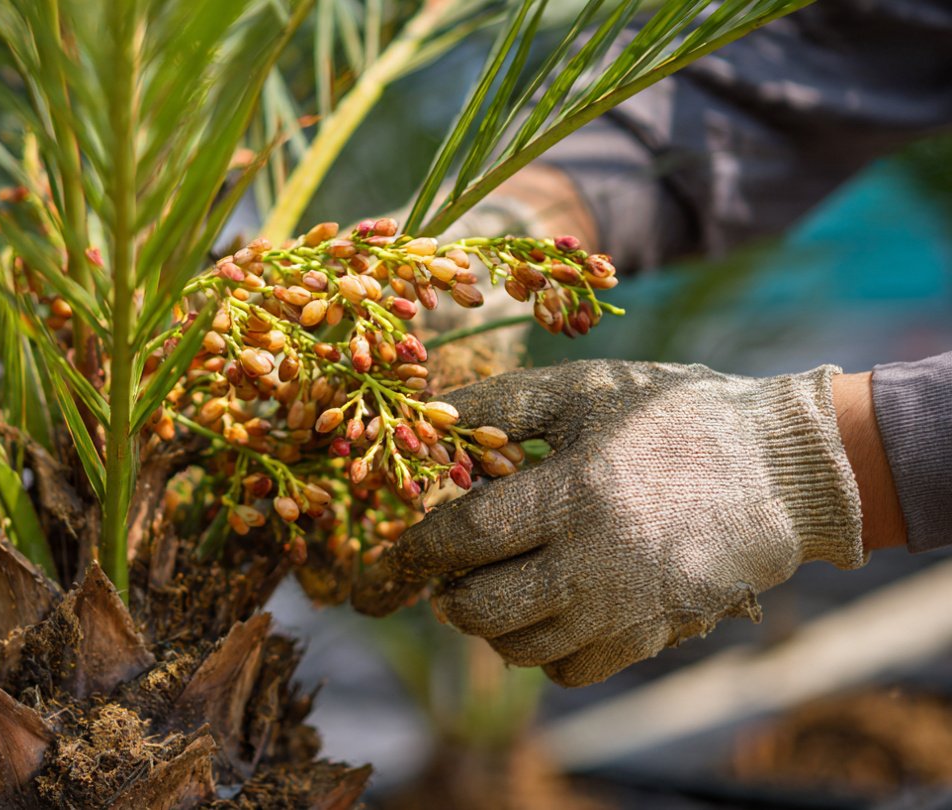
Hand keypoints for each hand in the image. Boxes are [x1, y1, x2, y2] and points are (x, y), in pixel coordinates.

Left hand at [382, 360, 865, 686]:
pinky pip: (565, 670)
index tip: (375, 574)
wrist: (783, 467)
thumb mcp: (584, 389)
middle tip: (455, 563)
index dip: (407, 556)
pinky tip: (550, 601)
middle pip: (477, 608)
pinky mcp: (650, 638)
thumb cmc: (673, 416)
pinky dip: (541, 645)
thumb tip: (425, 415)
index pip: (460, 539)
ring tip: (504, 576)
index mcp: (573, 493)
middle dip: (447, 589)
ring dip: (490, 618)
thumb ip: (498, 406)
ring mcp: (625, 610)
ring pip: (515, 647)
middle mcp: (594, 564)